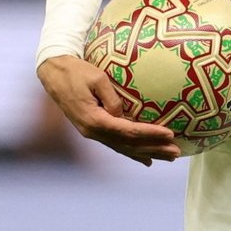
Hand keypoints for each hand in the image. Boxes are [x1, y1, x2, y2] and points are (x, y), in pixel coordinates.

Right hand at [36, 54, 180, 164]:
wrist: (54, 74)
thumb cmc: (77, 71)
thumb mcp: (98, 78)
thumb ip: (112, 98)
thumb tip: (124, 114)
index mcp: (94, 120)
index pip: (128, 131)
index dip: (150, 134)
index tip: (170, 134)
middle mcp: (92, 131)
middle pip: (128, 145)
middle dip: (154, 149)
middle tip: (176, 152)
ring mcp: (91, 132)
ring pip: (123, 148)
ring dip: (146, 153)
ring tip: (168, 157)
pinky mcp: (93, 129)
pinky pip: (115, 143)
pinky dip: (132, 152)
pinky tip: (146, 158)